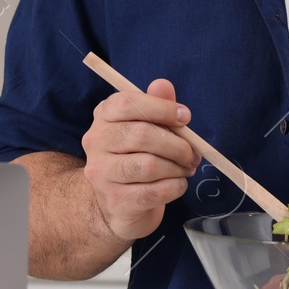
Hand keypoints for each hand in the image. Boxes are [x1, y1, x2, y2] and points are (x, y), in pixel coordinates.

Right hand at [80, 78, 200, 241]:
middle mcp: (95, 142)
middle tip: (192, 153)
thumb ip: (157, 104)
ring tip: (186, 168)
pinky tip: (178, 183)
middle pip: (141, 135)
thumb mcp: (148, 126)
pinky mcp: (116, 201)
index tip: (185, 117)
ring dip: (178, 167)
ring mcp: (102, 174)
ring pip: (149, 166)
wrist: (119, 203)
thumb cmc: (137, 155)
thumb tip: (163, 85)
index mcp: (104, 117)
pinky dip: (176, 186)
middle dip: (177, 144)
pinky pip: (155, 191)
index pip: (127, 103)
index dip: (161, 108)